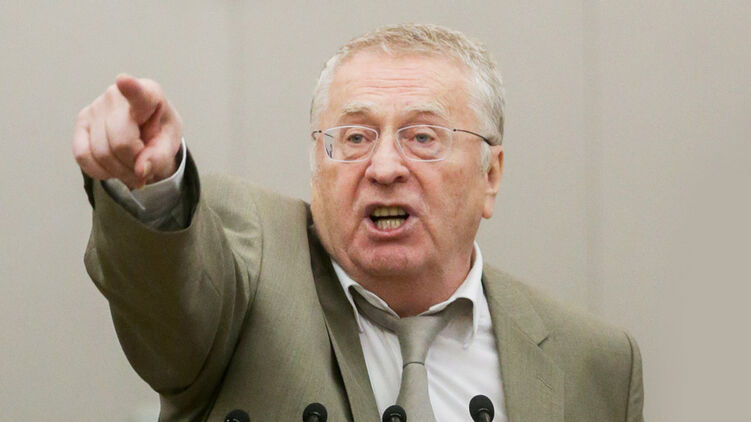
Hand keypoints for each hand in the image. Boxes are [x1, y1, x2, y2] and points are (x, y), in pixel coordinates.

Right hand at [73, 74, 182, 189]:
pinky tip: (113, 169)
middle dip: (133, 165)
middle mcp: (117, 95)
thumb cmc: (160, 132)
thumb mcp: (169, 145)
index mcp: (149, 94)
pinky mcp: (81, 120)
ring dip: (119, 172)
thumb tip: (140, 171)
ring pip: (101, 153)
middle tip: (143, 170)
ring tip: (131, 169)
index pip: (138, 93)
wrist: (145, 131)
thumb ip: (159, 158)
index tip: (124, 81)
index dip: (130, 88)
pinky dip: (99, 171)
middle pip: (120, 142)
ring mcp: (95, 106)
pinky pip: (82, 155)